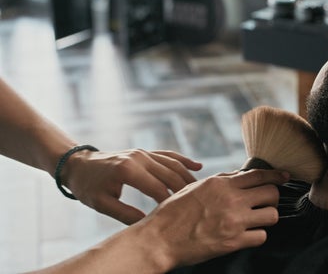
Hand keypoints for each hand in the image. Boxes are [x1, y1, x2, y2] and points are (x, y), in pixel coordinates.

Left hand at [61, 149, 201, 224]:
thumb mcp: (102, 204)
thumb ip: (126, 214)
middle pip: (171, 175)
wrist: (77, 164)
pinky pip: (168, 155)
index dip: (171, 203)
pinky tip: (197, 165)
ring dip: (188, 176)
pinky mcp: (144, 152)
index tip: (182, 216)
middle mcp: (139, 158)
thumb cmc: (88, 186)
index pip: (158, 189)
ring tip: (202, 190)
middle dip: (185, 190)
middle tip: (199, 204)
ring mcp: (143, 153)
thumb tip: (149, 224)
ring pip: (173, 164)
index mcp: (128, 171)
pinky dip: (183, 160)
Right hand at [135, 169, 289, 269]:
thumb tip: (239, 176)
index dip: (276, 176)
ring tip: (255, 220)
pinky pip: (262, 236)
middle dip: (271, 198)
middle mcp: (231, 200)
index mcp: (221, 184)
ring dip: (266, 218)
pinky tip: (247, 235)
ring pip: (272, 215)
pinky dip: (257, 236)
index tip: (285, 176)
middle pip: (271, 193)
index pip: (259, 175)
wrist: (159, 239)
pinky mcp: (233, 242)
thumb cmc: (172, 213)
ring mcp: (234, 221)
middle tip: (264, 203)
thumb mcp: (195, 188)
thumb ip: (220, 182)